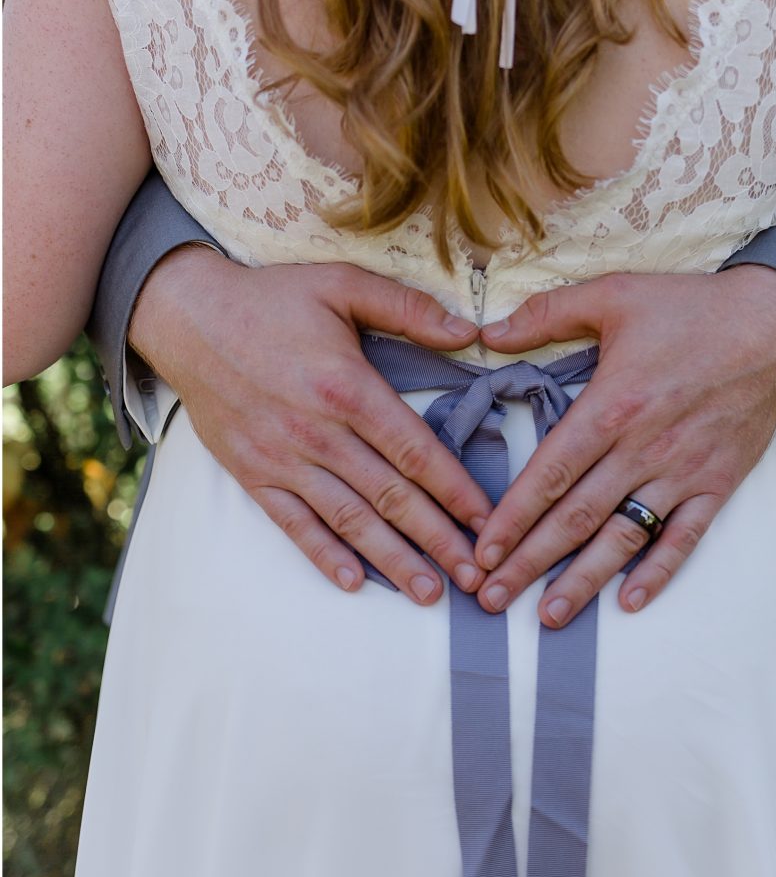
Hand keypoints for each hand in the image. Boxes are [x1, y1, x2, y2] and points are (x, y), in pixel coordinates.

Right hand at [129, 249, 493, 603]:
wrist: (186, 317)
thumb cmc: (270, 299)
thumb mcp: (341, 284)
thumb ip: (407, 307)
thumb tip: (469, 331)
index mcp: (346, 386)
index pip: (414, 451)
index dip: (455, 490)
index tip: (489, 521)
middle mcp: (316, 431)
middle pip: (390, 496)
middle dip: (438, 540)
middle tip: (476, 576)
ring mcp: (281, 458)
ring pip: (348, 519)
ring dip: (392, 560)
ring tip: (429, 592)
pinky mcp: (252, 474)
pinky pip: (293, 523)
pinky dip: (323, 555)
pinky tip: (354, 583)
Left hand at [471, 266, 775, 625]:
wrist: (775, 323)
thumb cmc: (689, 309)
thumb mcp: (613, 295)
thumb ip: (547, 314)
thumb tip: (487, 332)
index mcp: (611, 406)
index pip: (550, 475)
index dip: (513, 517)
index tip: (482, 551)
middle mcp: (643, 447)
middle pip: (576, 518)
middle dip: (529, 563)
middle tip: (492, 599)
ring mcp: (681, 471)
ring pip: (623, 537)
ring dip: (583, 581)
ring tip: (548, 617)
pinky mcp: (716, 484)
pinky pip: (684, 538)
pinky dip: (658, 572)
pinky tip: (629, 602)